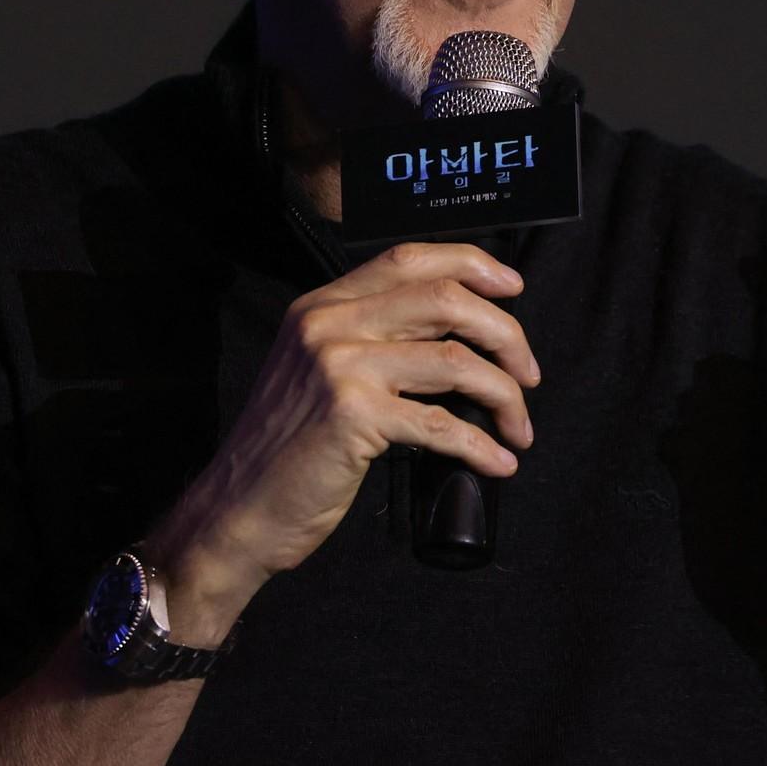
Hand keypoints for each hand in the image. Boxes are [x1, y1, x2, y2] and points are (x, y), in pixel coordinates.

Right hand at [149, 243, 538, 638]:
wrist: (238, 507)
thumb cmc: (288, 447)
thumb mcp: (317, 369)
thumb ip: (371, 337)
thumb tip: (457, 331)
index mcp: (324, 304)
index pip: (410, 258)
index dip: (472, 265)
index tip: (513, 288)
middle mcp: (330, 324)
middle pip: (446, 300)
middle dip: (506, 333)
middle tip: (528, 372)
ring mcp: (340, 367)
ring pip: (456, 361)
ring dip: (504, 394)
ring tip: (519, 426)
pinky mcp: (352, 416)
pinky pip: (442, 425)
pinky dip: (481, 446)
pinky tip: (498, 461)